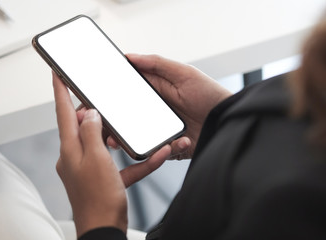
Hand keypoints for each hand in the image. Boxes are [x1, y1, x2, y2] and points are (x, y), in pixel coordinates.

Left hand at [53, 72, 170, 236]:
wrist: (105, 229)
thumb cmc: (98, 199)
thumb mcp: (96, 158)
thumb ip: (92, 132)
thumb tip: (90, 113)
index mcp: (70, 149)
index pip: (63, 112)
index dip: (60, 90)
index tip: (56, 73)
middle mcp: (77, 157)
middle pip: (86, 127)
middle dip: (97, 113)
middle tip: (105, 100)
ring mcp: (91, 169)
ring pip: (106, 144)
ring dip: (122, 138)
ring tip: (133, 130)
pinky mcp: (105, 180)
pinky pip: (123, 165)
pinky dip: (138, 161)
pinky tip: (156, 156)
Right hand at [107, 54, 231, 159]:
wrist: (229, 122)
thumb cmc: (211, 95)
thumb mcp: (185, 74)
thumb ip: (158, 64)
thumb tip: (131, 57)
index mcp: (158, 92)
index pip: (128, 93)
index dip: (112, 98)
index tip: (96, 102)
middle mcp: (157, 112)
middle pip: (128, 119)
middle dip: (114, 125)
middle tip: (104, 128)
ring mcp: (163, 131)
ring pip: (137, 138)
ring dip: (129, 141)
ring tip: (122, 143)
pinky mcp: (171, 147)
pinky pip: (158, 152)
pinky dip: (164, 150)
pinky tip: (179, 142)